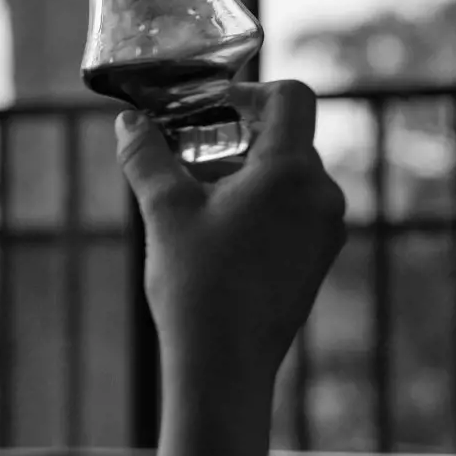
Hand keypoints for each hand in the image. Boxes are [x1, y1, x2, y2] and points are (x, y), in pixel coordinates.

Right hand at [116, 80, 348, 383]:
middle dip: (233, 136)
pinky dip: (258, 203)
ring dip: (242, 172)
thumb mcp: (164, 210)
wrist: (225, 364)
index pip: (289, 98)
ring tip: (193, 197)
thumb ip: (147, 156)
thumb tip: (129, 121)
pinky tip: (214, 231)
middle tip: (184, 152)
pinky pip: (294, 209)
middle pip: (285, 138)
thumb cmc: (197, 284)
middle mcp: (322, 194)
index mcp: (291, 172)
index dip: (247, 91)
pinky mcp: (318, 258)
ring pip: (287, 176)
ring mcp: (326, 229)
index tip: (207, 108)